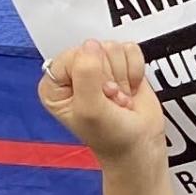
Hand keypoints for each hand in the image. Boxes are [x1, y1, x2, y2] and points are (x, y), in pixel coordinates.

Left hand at [38, 38, 160, 162]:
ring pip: (113, 48)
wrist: (140, 148)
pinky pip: (130, 50)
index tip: (96, 97)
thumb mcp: (89, 109)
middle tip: (109, 101)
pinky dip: (135, 71)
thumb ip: (86, 74)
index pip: (71, 56)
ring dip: (122, 77)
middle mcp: (75, 73)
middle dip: (108, 78)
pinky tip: (129, 90)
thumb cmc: (110, 138)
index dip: (89, 75)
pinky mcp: (121, 65)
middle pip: (94, 49)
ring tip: (118, 99)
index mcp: (55, 84)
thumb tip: (92, 46)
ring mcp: (100, 68)